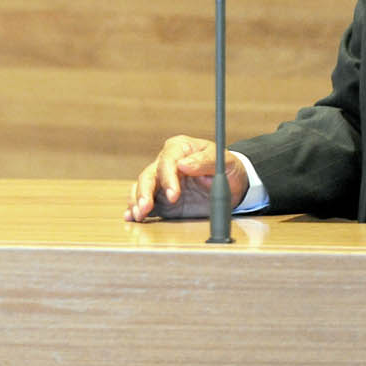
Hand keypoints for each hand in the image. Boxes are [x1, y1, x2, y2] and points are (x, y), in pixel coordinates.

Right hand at [124, 134, 249, 222]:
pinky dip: (136, 208)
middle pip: (149, 175)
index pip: (167, 161)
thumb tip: (183, 164)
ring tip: (137, 215)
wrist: (234, 184)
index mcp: (180, 149)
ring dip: (137, 201)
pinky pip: (145, 202)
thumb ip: (204, 162)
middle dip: (145, 192)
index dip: (167, 178)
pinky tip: (131, 216)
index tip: (173, 195)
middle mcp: (167, 164)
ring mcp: (162, 182)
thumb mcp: (223, 161)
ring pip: (142, 187)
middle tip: (145, 208)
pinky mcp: (162, 198)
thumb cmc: (228, 167)